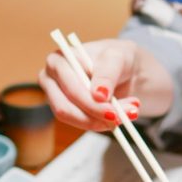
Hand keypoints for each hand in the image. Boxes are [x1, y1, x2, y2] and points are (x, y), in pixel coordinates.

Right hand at [38, 39, 173, 130]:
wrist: (127, 70)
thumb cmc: (118, 57)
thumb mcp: (118, 58)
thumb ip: (107, 73)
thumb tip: (98, 96)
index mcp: (58, 59)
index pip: (68, 87)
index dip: (89, 102)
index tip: (113, 111)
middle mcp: (52, 80)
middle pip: (65, 108)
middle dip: (95, 116)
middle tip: (121, 118)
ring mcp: (59, 98)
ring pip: (75, 120)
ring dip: (103, 122)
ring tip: (129, 113)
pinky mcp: (70, 112)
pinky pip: (84, 124)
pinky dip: (104, 123)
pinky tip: (122, 115)